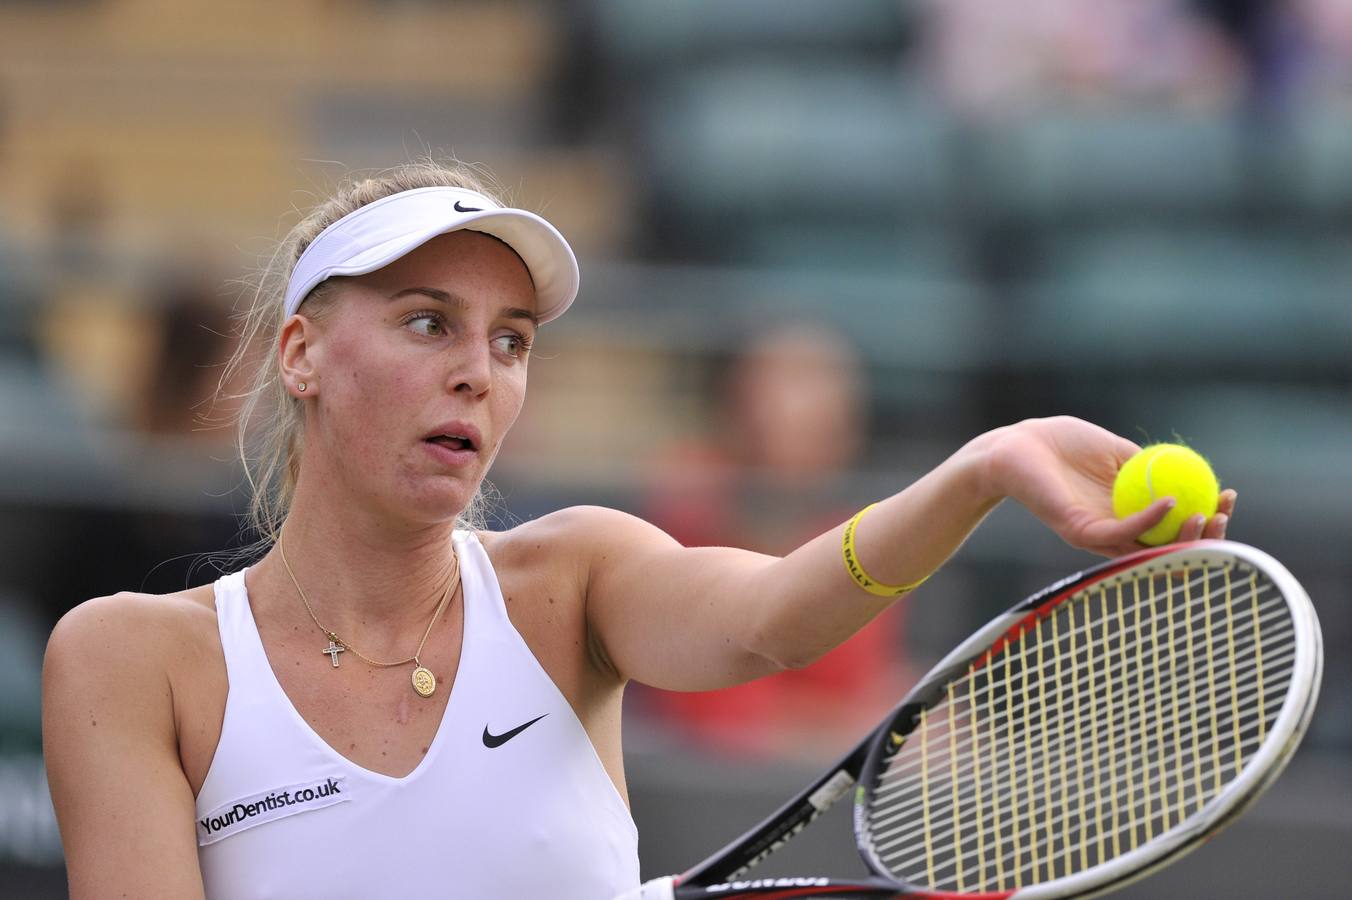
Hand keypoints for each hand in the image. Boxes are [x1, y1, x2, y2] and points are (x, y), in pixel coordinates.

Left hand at [985, 417, 1236, 556]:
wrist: (1019, 446)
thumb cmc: (1064, 444)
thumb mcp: (1115, 450)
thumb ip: (1149, 463)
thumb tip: (1189, 469)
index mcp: (1129, 511)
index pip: (1175, 525)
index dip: (1206, 516)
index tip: (1228, 497)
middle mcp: (1117, 530)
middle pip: (1169, 547)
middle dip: (1204, 538)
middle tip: (1222, 516)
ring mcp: (1099, 534)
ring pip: (1149, 549)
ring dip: (1183, 537)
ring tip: (1206, 515)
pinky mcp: (1080, 531)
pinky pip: (1121, 532)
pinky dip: (1149, 521)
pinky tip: (1170, 502)